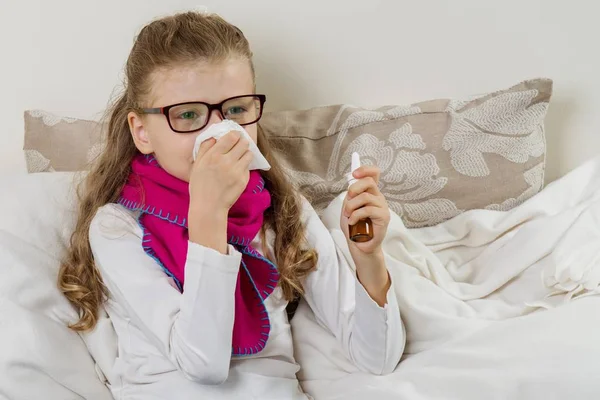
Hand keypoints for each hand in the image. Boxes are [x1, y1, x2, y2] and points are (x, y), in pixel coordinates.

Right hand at [188, 131, 252, 252]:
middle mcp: (226, 161)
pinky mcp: (243, 180)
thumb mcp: (197, 165)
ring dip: (245, 153)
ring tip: (239, 157)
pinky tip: (237, 171)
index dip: (234, 135)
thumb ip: (205, 148)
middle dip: (242, 142)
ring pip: (249, 153)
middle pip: (243, 143)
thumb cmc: (200, 186)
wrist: (208, 207)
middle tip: (238, 145)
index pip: (232, 136)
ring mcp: (236, 171)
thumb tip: (214, 136)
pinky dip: (244, 166)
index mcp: (213, 155)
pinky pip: (247, 167)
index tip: (234, 137)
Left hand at [341, 165, 389, 255]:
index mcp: (370, 193)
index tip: (354, 173)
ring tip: (348, 215)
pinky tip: (353, 222)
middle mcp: (378, 197)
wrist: (359, 245)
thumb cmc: (354, 227)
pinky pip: (367, 210)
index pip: (374, 174)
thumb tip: (351, 183)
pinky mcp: (383, 217)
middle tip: (347, 199)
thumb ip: (351, 195)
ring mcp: (382, 207)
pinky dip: (355, 215)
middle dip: (354, 188)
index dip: (365, 169)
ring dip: (351, 206)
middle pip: (369, 182)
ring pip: (365, 197)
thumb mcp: (348, 207)